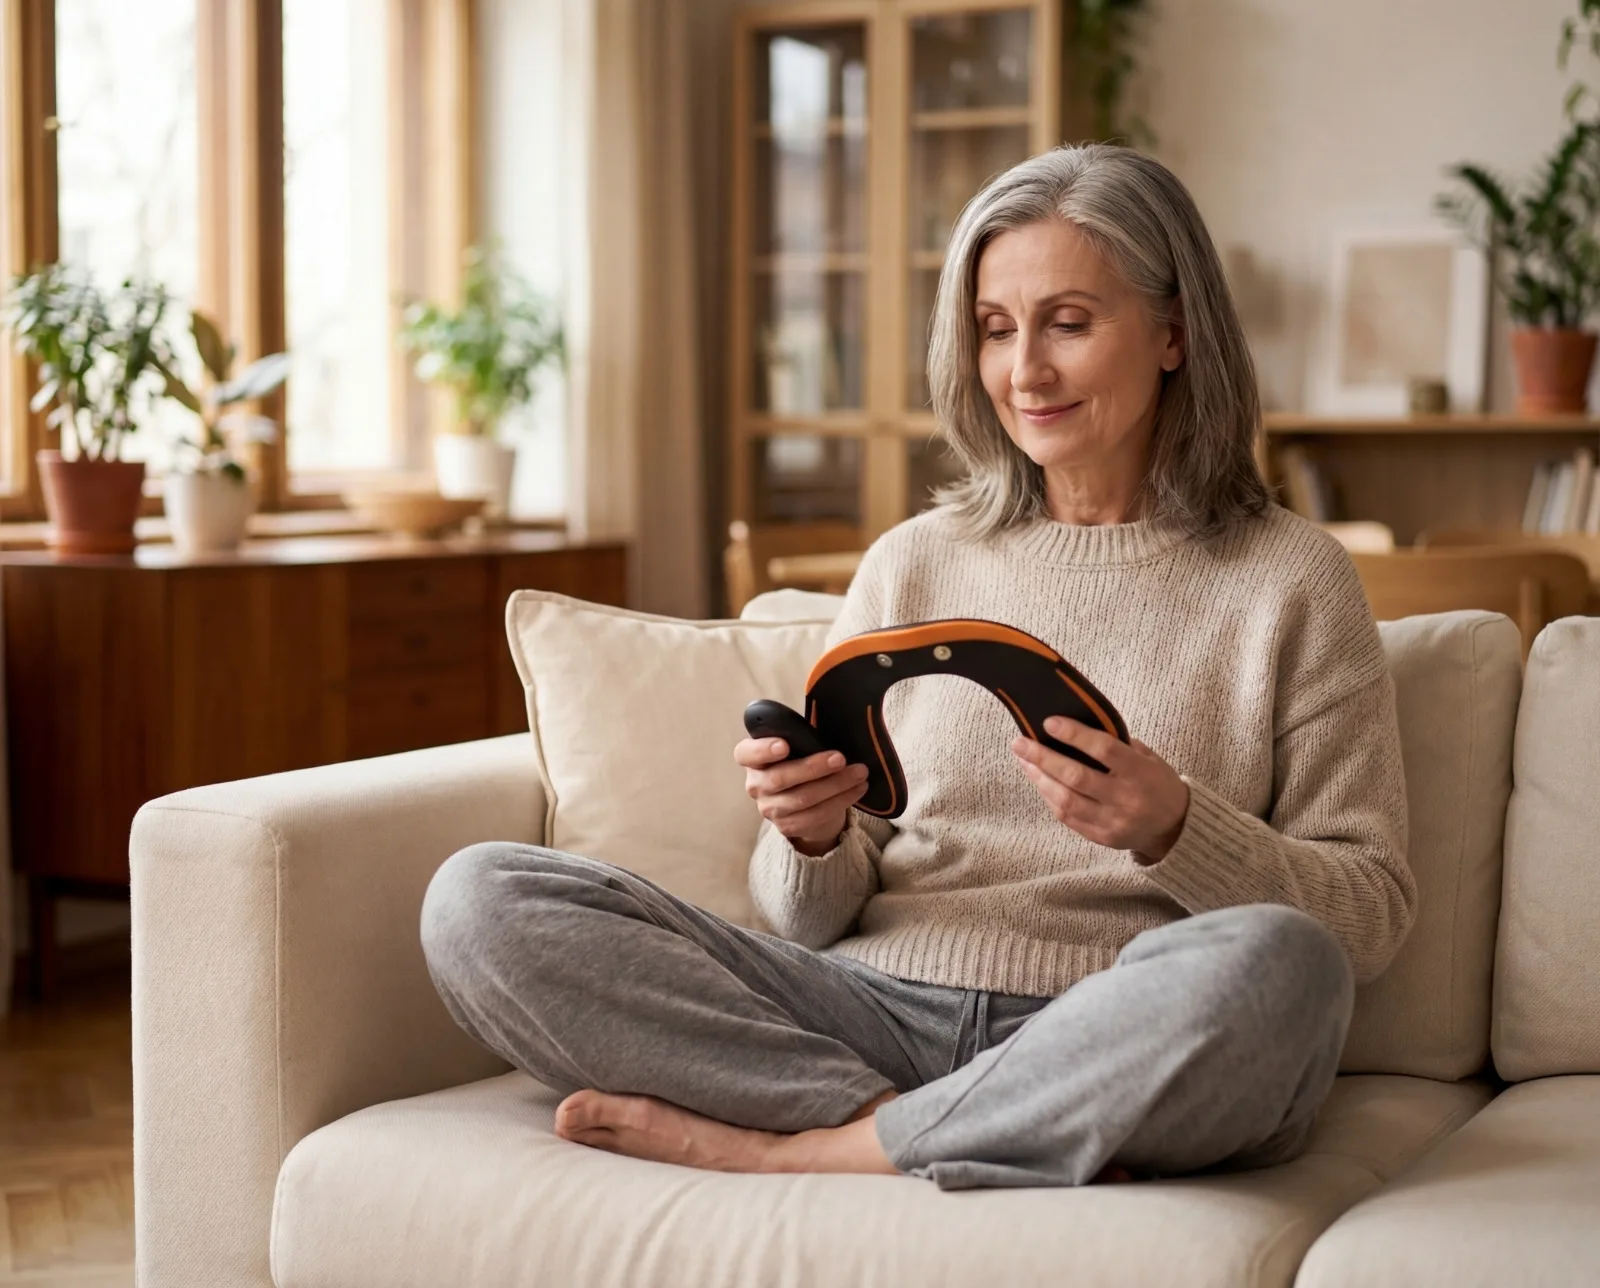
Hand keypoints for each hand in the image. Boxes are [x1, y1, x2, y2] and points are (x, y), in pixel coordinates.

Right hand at [735, 737, 869, 856]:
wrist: (808, 800)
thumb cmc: (802, 761)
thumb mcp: (798, 746)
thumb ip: (802, 737)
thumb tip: (832, 722)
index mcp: (752, 759)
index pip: (745, 753)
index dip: (763, 750)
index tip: (785, 745)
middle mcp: (755, 785)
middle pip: (780, 778)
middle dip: (813, 767)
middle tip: (840, 758)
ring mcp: (769, 808)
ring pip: (802, 799)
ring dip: (836, 785)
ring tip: (859, 773)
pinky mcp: (787, 826)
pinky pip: (815, 815)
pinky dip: (841, 800)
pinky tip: (858, 789)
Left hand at [1011, 717, 1190, 861]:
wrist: (1175, 827)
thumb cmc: (1157, 783)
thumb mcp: (1147, 757)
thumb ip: (1117, 744)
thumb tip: (1074, 726)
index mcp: (1140, 773)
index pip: (1103, 750)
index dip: (1074, 735)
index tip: (1049, 722)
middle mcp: (1126, 799)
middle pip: (1076, 776)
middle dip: (1043, 758)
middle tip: (1020, 743)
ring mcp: (1113, 822)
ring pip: (1066, 800)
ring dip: (1039, 779)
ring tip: (1024, 761)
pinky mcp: (1102, 838)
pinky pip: (1068, 818)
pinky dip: (1049, 798)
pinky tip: (1039, 782)